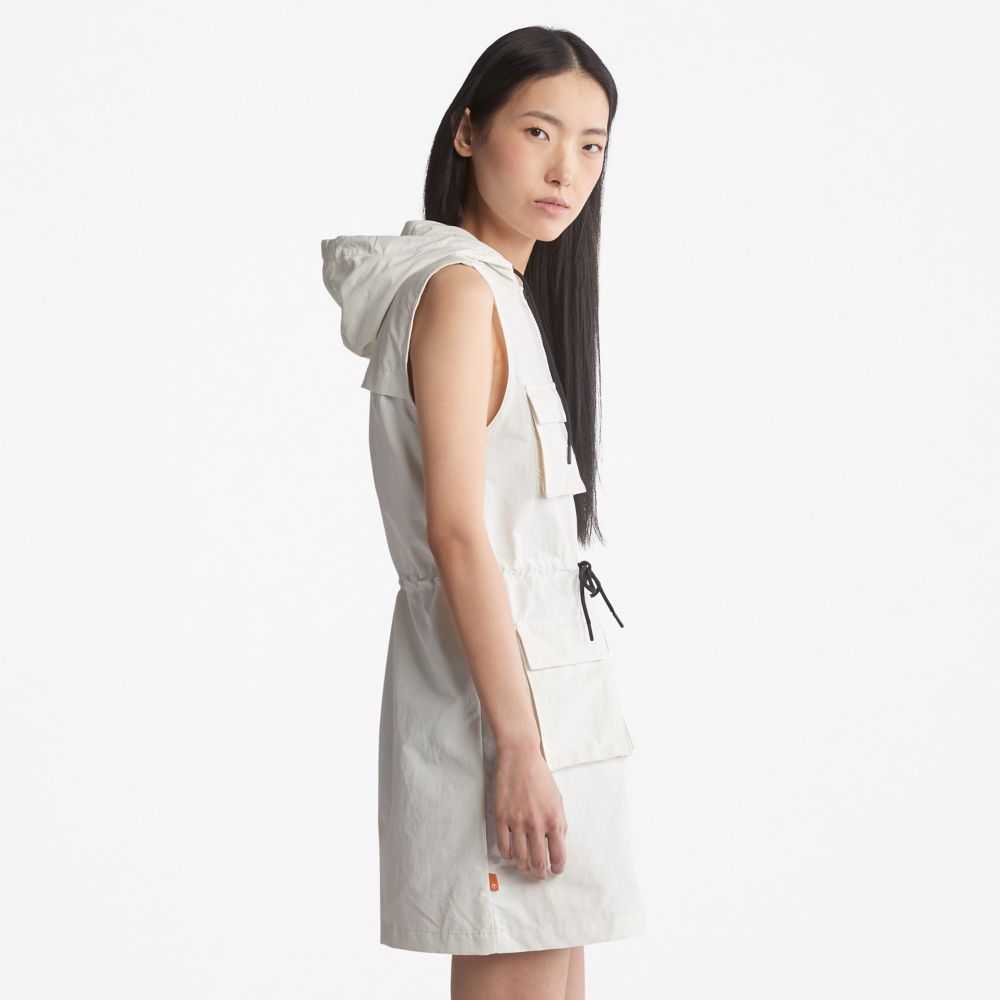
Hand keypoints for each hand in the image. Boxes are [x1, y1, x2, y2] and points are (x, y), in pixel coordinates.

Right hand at [494, 743, 567, 878]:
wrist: (520, 758)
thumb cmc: (540, 777)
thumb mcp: (557, 800)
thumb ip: (558, 823)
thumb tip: (557, 844)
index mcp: (554, 819)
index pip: (558, 856)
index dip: (557, 868)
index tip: (555, 870)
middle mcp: (536, 824)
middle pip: (538, 862)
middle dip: (540, 873)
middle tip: (540, 873)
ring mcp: (517, 822)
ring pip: (520, 859)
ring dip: (524, 867)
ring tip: (526, 866)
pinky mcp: (501, 817)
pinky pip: (503, 847)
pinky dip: (508, 855)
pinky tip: (512, 854)